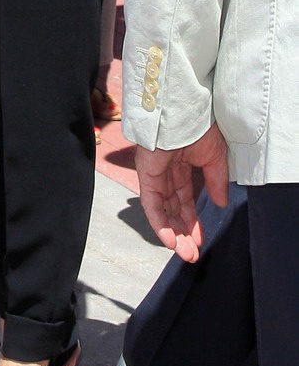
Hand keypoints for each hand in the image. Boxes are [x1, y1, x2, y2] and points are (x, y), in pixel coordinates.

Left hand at [134, 123, 229, 262]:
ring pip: (162, 211)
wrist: (183, 109)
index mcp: (181, 165)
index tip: (200, 241)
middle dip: (183, 233)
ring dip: (172, 234)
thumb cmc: (199, 126)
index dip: (192, 221)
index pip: (185, 200)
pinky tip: (170, 241)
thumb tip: (219, 203)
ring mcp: (154, 174)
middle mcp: (165, 172)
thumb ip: (216, 181)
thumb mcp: (215, 157)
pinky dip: (159, 223)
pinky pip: (151, 204)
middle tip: (192, 255)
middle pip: (173, 209)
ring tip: (184, 254)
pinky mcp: (145, 174)